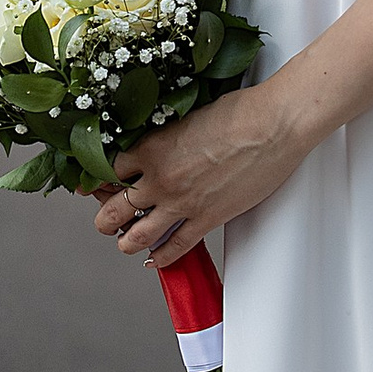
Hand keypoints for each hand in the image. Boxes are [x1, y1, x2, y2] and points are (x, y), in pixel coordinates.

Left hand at [91, 79, 308, 267]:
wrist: (273, 125)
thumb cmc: (238, 112)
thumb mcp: (186, 117)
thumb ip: (165, 138)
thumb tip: (157, 148)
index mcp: (151, 148)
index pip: (107, 172)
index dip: (99, 183)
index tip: (98, 187)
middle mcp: (159, 179)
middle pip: (113, 210)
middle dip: (104, 218)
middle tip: (105, 220)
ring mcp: (181, 203)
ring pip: (137, 237)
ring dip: (126, 242)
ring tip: (125, 242)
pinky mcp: (207, 220)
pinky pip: (175, 248)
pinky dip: (161, 258)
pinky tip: (155, 259)